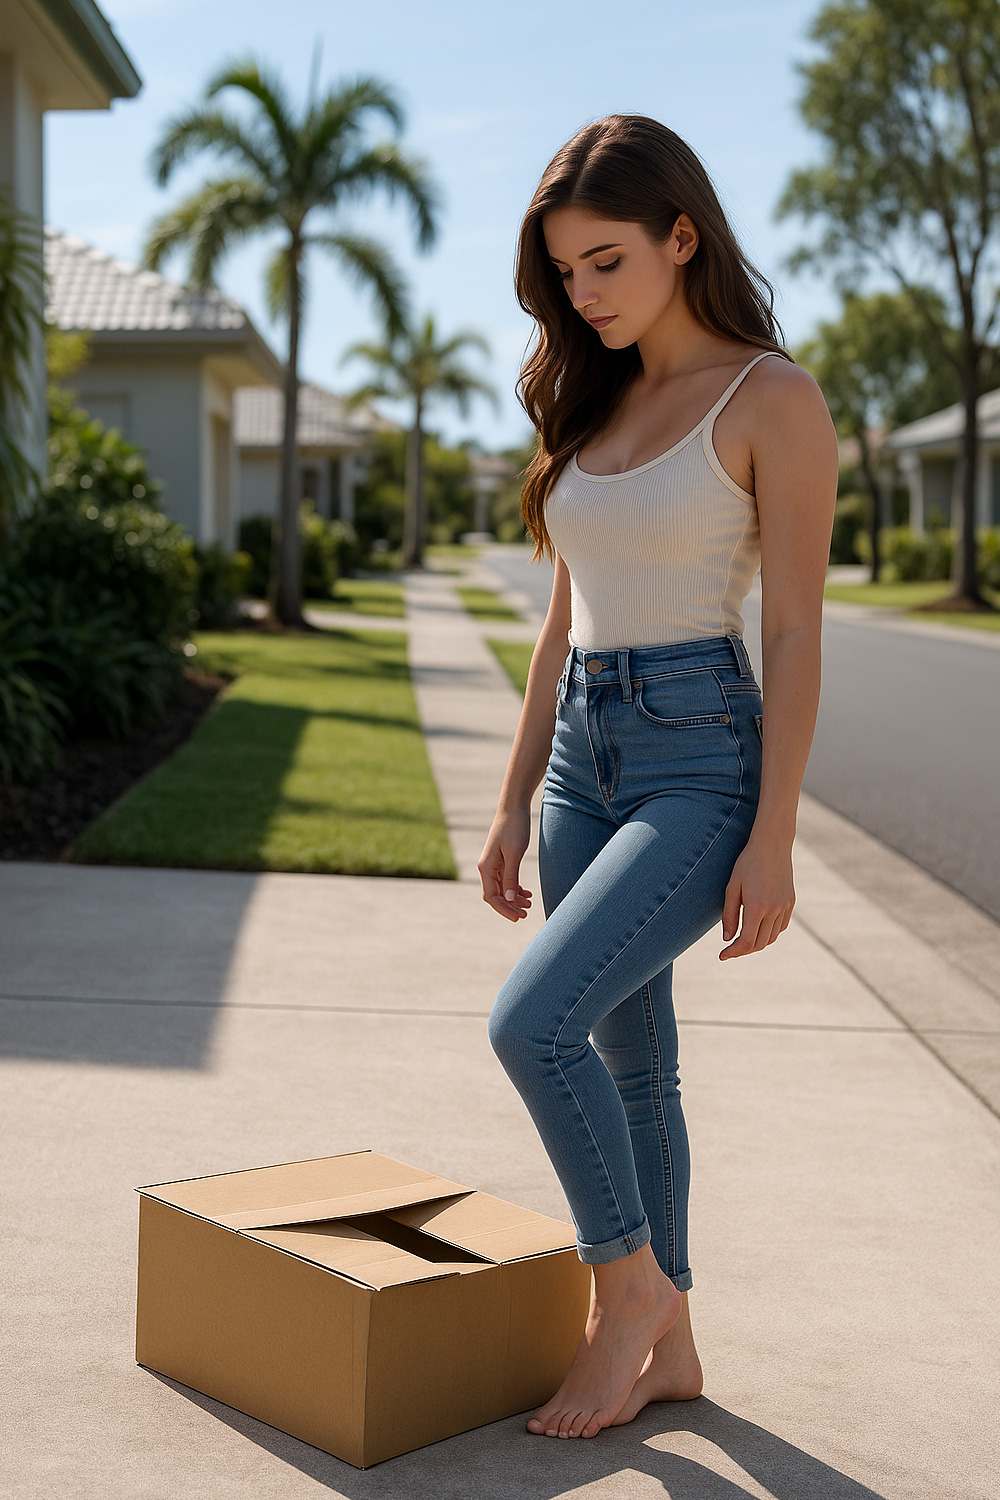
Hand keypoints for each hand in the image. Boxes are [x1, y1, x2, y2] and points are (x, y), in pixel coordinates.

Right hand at [478, 808, 532, 922]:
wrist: (513, 807)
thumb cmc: (514, 828)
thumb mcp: (514, 854)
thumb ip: (511, 877)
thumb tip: (510, 899)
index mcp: (487, 867)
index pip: (492, 897)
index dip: (504, 909)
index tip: (517, 917)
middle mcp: (487, 867)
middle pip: (496, 895)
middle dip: (510, 907)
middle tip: (526, 915)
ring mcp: (494, 864)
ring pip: (502, 888)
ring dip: (514, 899)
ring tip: (530, 905)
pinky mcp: (502, 859)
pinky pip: (506, 880)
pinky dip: (516, 888)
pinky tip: (527, 893)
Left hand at [719, 834, 794, 959]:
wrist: (772, 844)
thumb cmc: (747, 863)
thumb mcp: (732, 887)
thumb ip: (729, 915)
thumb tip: (727, 939)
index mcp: (757, 907)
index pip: (746, 942)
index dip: (733, 952)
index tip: (722, 955)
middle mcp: (774, 910)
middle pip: (759, 944)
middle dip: (743, 950)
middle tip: (730, 949)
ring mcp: (785, 907)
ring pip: (771, 938)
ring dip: (756, 943)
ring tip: (742, 939)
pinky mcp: (791, 903)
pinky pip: (780, 927)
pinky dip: (769, 932)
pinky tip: (758, 927)